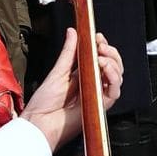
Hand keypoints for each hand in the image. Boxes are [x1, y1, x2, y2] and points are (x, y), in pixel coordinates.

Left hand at [21, 28, 122, 152]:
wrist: (39, 123)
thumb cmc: (44, 103)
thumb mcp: (58, 71)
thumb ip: (69, 52)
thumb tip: (73, 32)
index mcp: (83, 76)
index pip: (101, 58)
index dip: (103, 46)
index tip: (98, 37)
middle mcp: (93, 85)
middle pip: (113, 65)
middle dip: (110, 52)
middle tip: (100, 45)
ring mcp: (97, 95)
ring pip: (117, 76)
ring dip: (113, 62)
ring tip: (101, 57)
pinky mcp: (99, 106)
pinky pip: (115, 91)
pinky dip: (114, 77)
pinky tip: (105, 67)